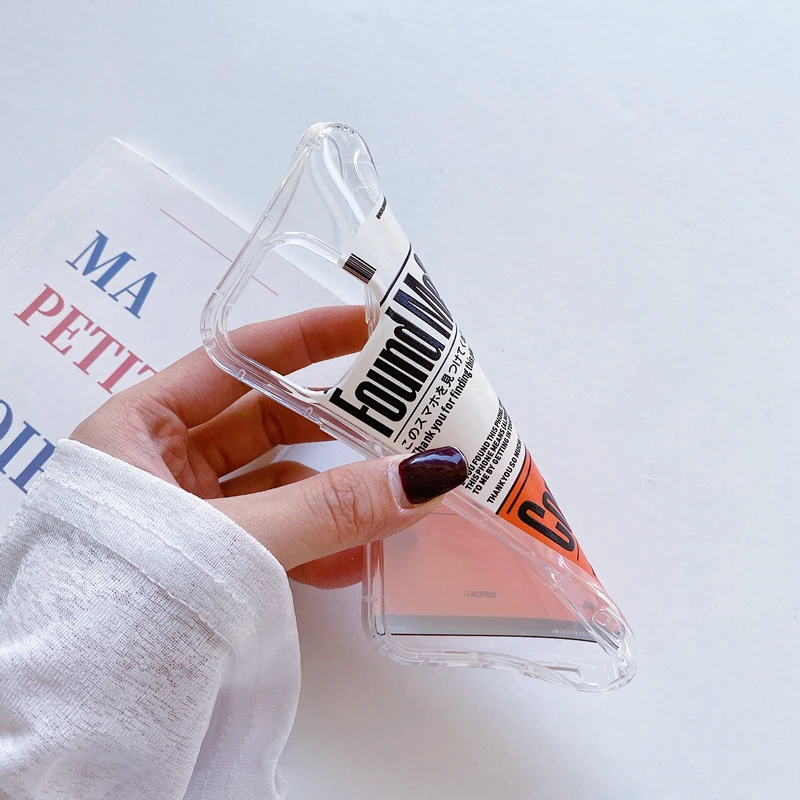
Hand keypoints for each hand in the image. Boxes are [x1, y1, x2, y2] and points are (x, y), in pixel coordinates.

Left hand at [71, 306, 466, 588]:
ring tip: (396, 497)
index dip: (307, 338)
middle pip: (268, 423)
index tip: (370, 327)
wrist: (77, 710)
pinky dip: (318, 545)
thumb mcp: (232, 539)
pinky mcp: (207, 562)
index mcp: (139, 426)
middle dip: (337, 425)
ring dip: (337, 496)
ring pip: (279, 486)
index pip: (238, 360)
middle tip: (401, 419)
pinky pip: (275, 538)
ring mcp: (186, 514)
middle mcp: (161, 462)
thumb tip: (427, 474)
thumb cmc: (125, 600)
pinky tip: (360, 559)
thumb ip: (329, 508)